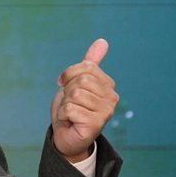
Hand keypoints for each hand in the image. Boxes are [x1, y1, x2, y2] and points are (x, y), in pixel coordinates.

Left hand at [51, 39, 118, 162]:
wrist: (66, 136)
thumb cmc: (73, 108)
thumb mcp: (78, 82)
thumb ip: (90, 64)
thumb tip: (103, 41)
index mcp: (108, 85)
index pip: (85, 67)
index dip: (69, 76)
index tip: (67, 87)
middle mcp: (112, 98)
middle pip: (80, 80)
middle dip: (67, 91)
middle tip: (70, 104)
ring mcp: (106, 112)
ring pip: (75, 94)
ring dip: (65, 104)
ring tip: (71, 113)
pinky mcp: (96, 125)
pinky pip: (70, 108)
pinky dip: (63, 115)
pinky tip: (70, 122)